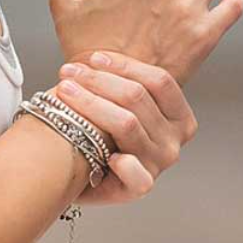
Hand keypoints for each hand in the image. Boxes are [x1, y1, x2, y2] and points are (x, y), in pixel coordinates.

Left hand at [54, 50, 197, 204]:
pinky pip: (136, 174)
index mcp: (178, 117)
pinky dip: (120, 162)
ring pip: (126, 123)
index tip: (92, 58)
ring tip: (63, 92)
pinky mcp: (140, 187)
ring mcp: (158, 164)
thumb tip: (97, 56)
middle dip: (97, 80)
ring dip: (89, 103)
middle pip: (137, 98)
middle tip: (67, 73)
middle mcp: (173, 141)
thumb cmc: (103, 133)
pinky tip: (100, 152)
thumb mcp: (118, 103)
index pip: (159, 81)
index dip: (124, 66)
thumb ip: (121, 81)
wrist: (85, 173)